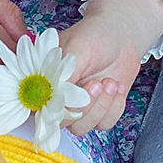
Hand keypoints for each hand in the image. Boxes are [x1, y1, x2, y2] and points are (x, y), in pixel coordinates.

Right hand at [56, 0, 162, 136]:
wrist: (122, 35)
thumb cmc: (96, 34)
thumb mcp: (79, 47)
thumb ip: (66, 71)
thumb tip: (55, 94)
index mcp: (44, 80)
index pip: (40, 108)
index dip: (57, 108)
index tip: (77, 94)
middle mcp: (57, 97)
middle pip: (63, 123)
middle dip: (85, 106)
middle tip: (97, 83)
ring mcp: (78, 107)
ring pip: (83, 127)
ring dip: (101, 106)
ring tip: (109, 82)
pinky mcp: (98, 111)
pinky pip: (104, 124)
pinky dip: (114, 108)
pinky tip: (116, 87)